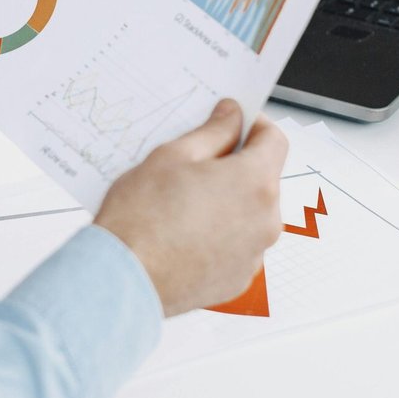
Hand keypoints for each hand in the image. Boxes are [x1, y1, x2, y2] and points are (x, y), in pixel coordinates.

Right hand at [94, 100, 288, 316]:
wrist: (123, 279)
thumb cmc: (141, 219)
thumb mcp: (173, 156)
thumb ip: (213, 132)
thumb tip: (231, 117)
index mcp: (255, 183)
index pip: (275, 140)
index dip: (254, 125)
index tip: (233, 124)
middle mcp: (265, 221)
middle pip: (262, 179)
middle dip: (235, 167)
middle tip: (195, 166)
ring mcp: (254, 254)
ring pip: (250, 214)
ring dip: (228, 203)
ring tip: (183, 204)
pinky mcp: (238, 279)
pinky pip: (237, 246)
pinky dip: (220, 236)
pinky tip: (184, 234)